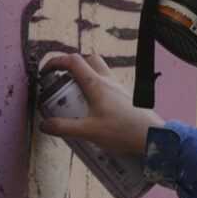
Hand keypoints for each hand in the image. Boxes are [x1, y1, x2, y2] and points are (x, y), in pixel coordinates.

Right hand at [38, 53, 163, 155]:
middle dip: (71, 68)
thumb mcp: (89, 132)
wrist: (152, 137)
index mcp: (97, 84)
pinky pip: (107, 85)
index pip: (73, 61)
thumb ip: (64, 128)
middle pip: (88, 60)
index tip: (45, 72)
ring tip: (76, 102)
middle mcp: (109, 81)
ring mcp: (119, 88)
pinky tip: (93, 111)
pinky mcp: (125, 97)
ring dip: (85, 79)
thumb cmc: (124, 132)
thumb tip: (44, 125)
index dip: (56, 62)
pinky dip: (96, 90)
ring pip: (99, 72)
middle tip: (62, 86)